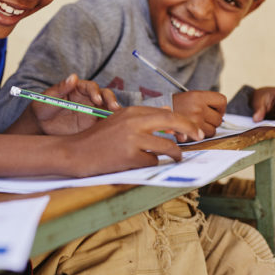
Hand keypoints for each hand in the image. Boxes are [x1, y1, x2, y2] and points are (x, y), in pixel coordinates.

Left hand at [32, 74, 121, 135]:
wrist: (40, 124)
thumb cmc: (43, 106)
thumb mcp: (49, 96)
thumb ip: (61, 87)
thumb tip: (73, 77)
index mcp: (79, 88)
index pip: (91, 87)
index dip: (95, 92)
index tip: (96, 99)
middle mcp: (88, 99)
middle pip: (105, 96)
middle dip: (111, 100)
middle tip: (114, 108)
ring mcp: (92, 112)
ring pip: (107, 110)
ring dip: (114, 113)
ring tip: (117, 119)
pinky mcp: (92, 125)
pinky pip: (104, 124)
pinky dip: (110, 126)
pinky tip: (113, 130)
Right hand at [58, 106, 199, 175]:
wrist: (75, 152)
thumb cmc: (97, 139)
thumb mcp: (118, 121)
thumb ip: (140, 116)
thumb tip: (166, 111)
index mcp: (131, 111)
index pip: (166, 113)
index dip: (184, 122)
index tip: (195, 130)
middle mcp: (133, 122)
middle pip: (173, 122)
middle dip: (191, 130)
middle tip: (199, 137)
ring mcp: (132, 139)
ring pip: (168, 146)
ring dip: (175, 154)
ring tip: (175, 158)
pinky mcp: (130, 157)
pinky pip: (153, 161)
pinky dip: (153, 164)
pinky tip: (144, 163)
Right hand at [172, 90, 226, 137]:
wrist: (156, 114)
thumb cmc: (174, 107)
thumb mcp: (189, 98)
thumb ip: (205, 103)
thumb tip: (221, 116)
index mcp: (197, 96)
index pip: (221, 100)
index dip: (220, 107)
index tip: (214, 110)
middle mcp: (197, 107)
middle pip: (219, 118)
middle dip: (212, 120)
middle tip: (201, 119)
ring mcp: (194, 120)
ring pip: (213, 129)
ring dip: (206, 129)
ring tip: (194, 125)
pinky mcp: (191, 132)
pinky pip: (205, 136)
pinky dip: (200, 135)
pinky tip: (192, 130)